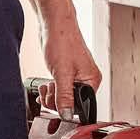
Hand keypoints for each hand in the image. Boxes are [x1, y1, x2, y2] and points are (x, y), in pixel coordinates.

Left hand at [38, 3, 101, 118]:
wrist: (53, 24)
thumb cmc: (62, 40)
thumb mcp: (62, 73)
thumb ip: (64, 96)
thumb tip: (67, 114)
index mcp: (92, 80)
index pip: (81, 106)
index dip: (66, 106)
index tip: (55, 99)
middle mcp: (86, 80)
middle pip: (70, 104)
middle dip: (55, 99)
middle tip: (51, 87)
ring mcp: (76, 77)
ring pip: (62, 97)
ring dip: (51, 94)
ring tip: (48, 84)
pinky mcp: (66, 74)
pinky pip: (58, 89)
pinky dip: (50, 89)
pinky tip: (46, 83)